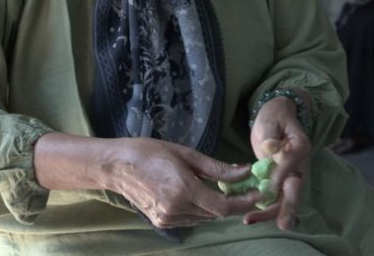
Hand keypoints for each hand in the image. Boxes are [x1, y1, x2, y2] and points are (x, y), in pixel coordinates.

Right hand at [103, 138, 259, 228]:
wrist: (116, 166)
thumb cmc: (150, 152)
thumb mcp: (187, 154)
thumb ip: (217, 168)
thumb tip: (243, 173)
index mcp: (183, 190)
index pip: (223, 207)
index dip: (243, 202)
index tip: (257, 193)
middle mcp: (176, 209)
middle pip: (216, 213)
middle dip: (233, 202)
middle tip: (245, 187)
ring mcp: (167, 218)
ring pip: (204, 217)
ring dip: (217, 205)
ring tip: (224, 188)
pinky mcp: (162, 222)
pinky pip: (191, 218)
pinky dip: (201, 208)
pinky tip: (201, 193)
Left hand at [244, 95, 311, 229]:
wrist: (277, 119)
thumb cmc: (274, 118)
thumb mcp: (270, 120)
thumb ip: (271, 134)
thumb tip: (271, 148)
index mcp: (299, 147)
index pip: (291, 164)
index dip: (280, 176)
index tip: (267, 189)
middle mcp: (299, 165)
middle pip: (295, 189)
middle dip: (288, 207)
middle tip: (283, 224)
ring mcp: (291, 175)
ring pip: (285, 198)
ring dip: (271, 212)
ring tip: (251, 221)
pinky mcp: (281, 182)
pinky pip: (275, 198)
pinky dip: (263, 208)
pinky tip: (248, 216)